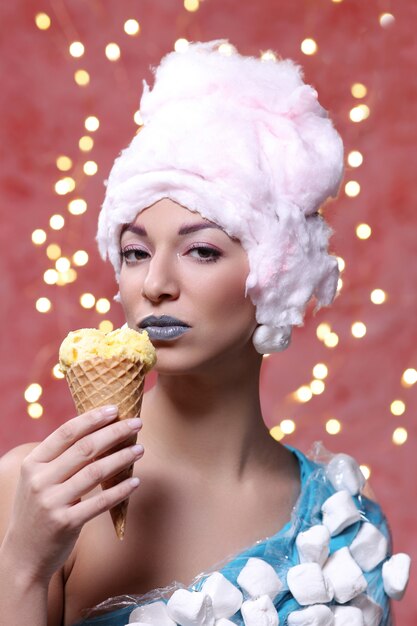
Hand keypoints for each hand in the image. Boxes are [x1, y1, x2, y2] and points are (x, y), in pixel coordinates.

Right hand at [2, 405, 142, 583]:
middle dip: (114, 432)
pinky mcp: (66, 523)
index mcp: (33, 463)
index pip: (66, 432)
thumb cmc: (38, 510)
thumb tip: (97, 431)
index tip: (115, 409)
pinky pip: (100, 502)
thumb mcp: (38, 480)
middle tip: (136, 424)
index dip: (92, 419)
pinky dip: (120, 490)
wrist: (23, 556)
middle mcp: (40, 480)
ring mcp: (52, 502)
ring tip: (140, 450)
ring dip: (122, 458)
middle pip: (84, 448)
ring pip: (95, 472)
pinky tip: (135, 481)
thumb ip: (59, 459)